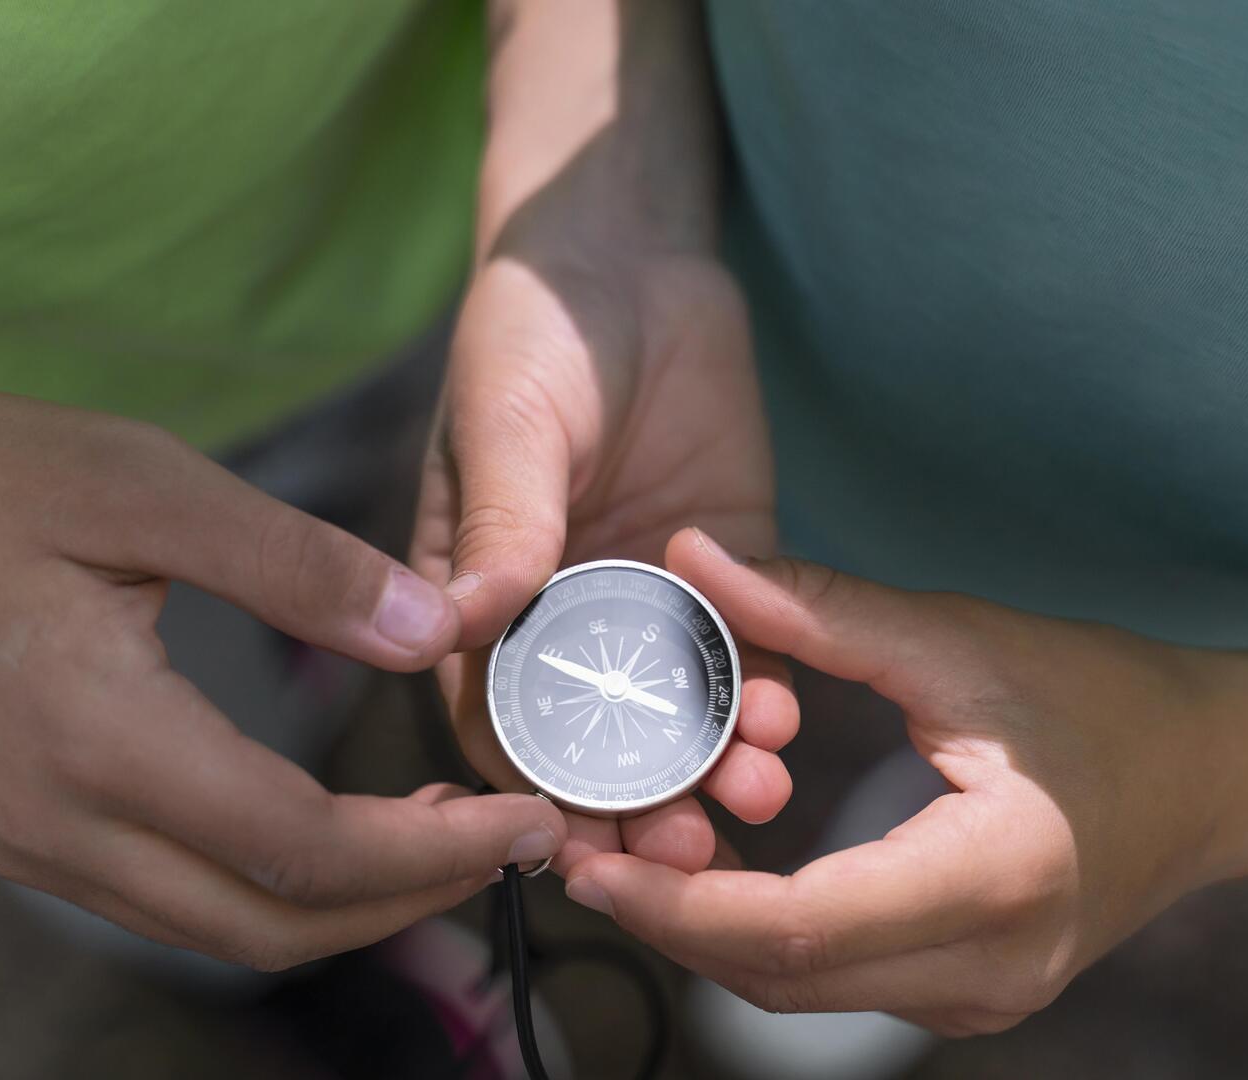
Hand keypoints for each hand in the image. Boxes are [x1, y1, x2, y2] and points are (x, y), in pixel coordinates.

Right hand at [0, 383, 563, 970]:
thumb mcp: (143, 483)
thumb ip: (296, 565)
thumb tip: (435, 630)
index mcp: (96, 738)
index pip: (303, 844)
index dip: (432, 847)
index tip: (529, 817)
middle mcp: (58, 826)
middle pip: (273, 923)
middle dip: (411, 899)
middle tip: (510, 842)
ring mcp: (30, 844)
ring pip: (225, 930)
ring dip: (349, 904)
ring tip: (443, 840)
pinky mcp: (19, 832)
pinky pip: (174, 901)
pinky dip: (277, 887)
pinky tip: (331, 830)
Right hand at [411, 245, 796, 872]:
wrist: (629, 257)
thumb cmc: (532, 331)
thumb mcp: (506, 423)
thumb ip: (501, 524)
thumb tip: (462, 624)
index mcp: (483, 598)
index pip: (500, 717)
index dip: (534, 789)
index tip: (578, 842)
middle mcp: (565, 616)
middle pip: (600, 738)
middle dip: (641, 802)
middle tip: (689, 850)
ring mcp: (650, 598)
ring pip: (681, 708)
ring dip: (713, 763)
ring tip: (754, 792)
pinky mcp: (729, 567)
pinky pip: (749, 647)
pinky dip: (765, 691)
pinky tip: (785, 720)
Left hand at [562, 528, 1247, 1034]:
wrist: (1216, 773)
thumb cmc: (1102, 696)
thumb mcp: (959, 641)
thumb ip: (819, 611)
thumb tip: (693, 557)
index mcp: (994, 877)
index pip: (801, 928)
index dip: (678, 906)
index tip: (592, 858)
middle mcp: (989, 967)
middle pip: (783, 977)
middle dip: (666, 923)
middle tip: (580, 848)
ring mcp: (983, 997)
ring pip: (801, 992)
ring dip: (703, 936)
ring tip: (623, 856)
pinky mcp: (968, 990)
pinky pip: (836, 983)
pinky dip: (758, 938)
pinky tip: (705, 878)